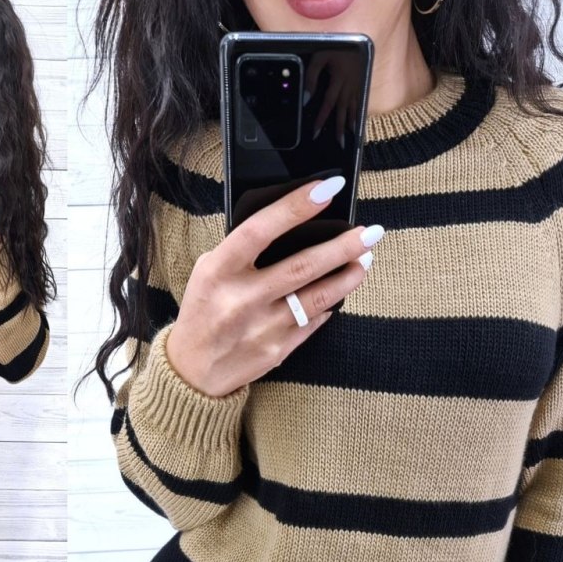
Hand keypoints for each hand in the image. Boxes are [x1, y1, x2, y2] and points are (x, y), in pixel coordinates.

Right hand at [164, 178, 381, 397]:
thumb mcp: (208, 273)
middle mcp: (240, 299)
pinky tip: (339, 292)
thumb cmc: (203, 312)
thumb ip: (242, 251)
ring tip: (365, 259)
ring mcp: (261, 328)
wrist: (192, 373)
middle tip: (370, 232)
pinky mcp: (276, 351)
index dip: (295, 207)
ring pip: (317, 297)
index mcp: (218, 271)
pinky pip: (313, 322)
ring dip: (347, 276)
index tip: (329, 188)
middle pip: (301, 266)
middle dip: (342, 246)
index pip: (259, 230)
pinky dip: (329, 304)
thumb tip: (293, 225)